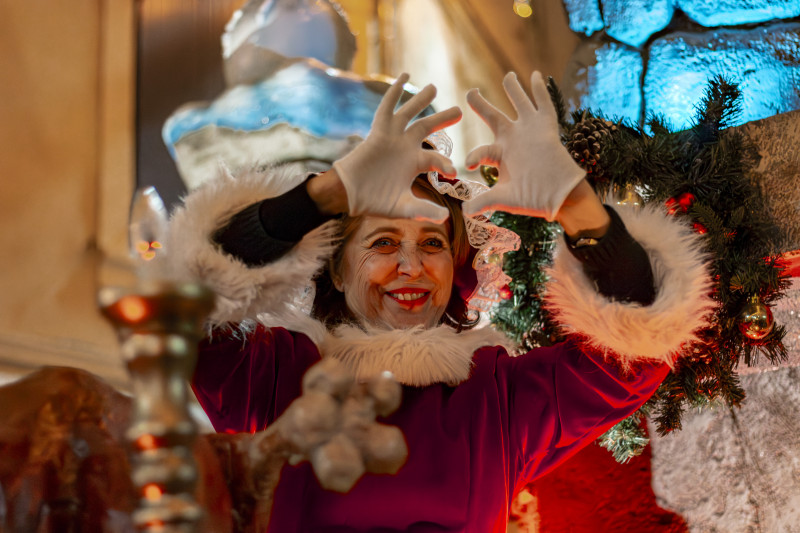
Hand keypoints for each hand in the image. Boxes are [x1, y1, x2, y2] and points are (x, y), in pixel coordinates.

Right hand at [333, 73, 461, 221]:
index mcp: (414, 163)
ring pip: (410, 114)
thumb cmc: (374, 201)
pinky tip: (404, 77)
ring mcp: (392, 137)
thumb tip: (444, 218)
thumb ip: (423, 211)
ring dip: (421, 100)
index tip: (453, 172)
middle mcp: (405, 147)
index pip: (436, 158)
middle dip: (442, 119)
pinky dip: (395, 92)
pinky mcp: (379, 132)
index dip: (445, 164)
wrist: (349, 195)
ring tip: (434, 87)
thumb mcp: (403, 207)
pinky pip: (387, 108)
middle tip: (458, 110)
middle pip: (426, 127)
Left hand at [462, 71, 585, 220]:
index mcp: (500, 155)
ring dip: (513, 89)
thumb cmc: (533, 198)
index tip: (468, 164)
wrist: (560, 196)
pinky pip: (543, 103)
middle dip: (481, 104)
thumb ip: (484, 201)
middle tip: (471, 92)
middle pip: (493, 116)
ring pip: (519, 103)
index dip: (473, 155)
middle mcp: (513, 139)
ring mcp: (529, 131)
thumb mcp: (505, 199)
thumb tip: (465, 211)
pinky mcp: (545, 126)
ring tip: (508, 75)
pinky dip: (539, 89)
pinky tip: (534, 74)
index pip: (481, 151)